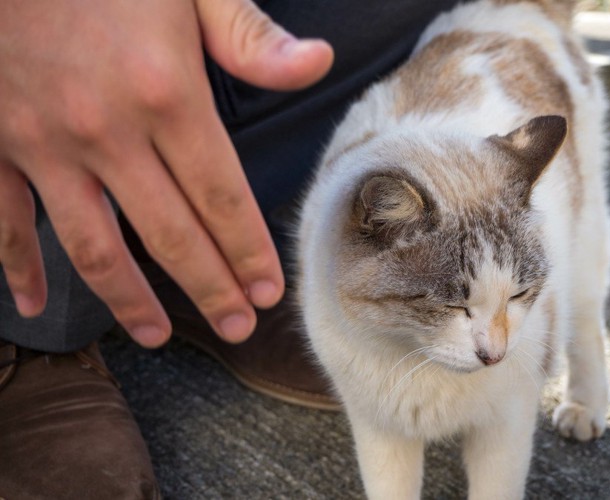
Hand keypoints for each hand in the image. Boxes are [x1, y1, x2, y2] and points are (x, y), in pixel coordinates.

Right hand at [0, 0, 332, 345]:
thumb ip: (251, 37)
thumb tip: (318, 63)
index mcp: (166, 94)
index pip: (222, 197)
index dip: (250, 251)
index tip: (269, 293)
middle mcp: (107, 132)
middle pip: (170, 236)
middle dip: (210, 289)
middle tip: (237, 327)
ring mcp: (43, 144)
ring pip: (93, 247)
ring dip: (127, 300)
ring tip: (157, 337)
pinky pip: (5, 221)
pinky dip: (17, 267)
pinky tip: (35, 303)